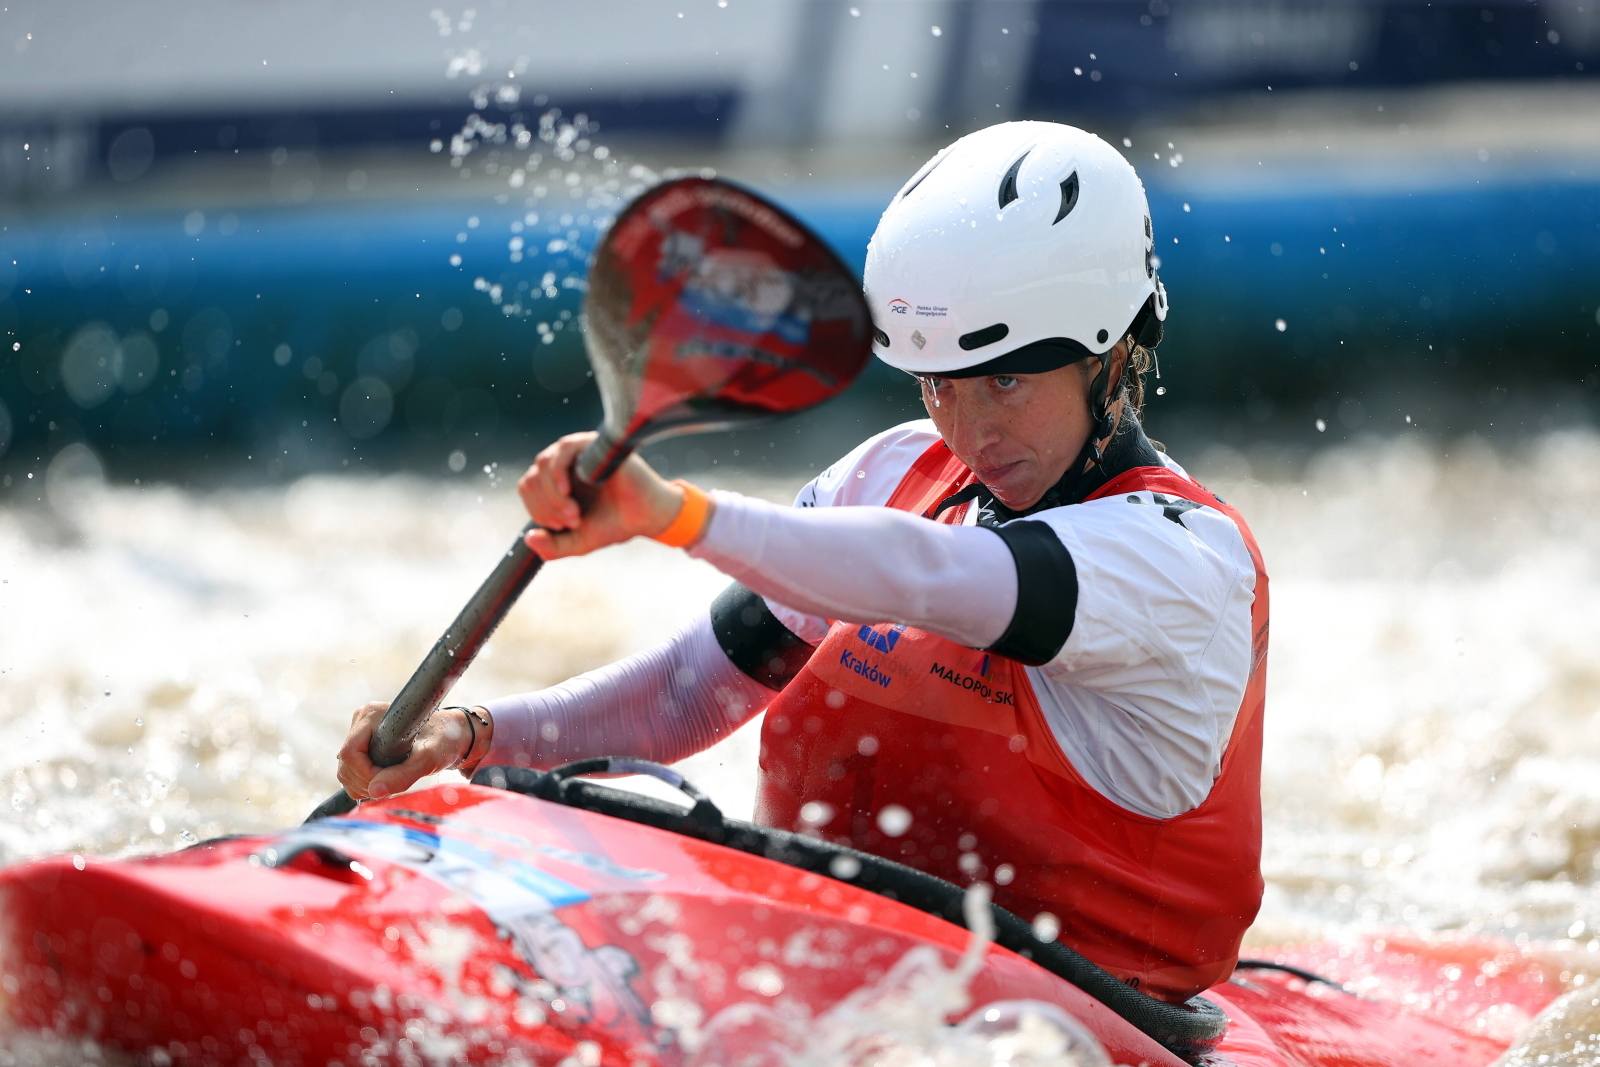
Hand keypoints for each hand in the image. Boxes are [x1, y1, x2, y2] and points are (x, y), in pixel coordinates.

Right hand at [335, 702, 489, 800]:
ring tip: (394, 780)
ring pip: (346, 772)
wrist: (453, 734)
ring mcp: (360, 733)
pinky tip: (387, 780)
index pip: (350, 753)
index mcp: (372, 715)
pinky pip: (352, 773)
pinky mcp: (363, 745)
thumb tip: (375, 791)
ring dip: (366, 785)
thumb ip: (402, 775)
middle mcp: (361, 721)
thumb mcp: (428, 759)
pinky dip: (366, 783)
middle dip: (367, 782)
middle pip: (345, 765)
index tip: (389, 780)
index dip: (366, 774)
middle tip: (395, 783)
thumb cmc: (444, 739)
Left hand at [518, 432, 687, 558]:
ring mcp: (577, 453)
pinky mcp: (592, 445)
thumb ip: (552, 547)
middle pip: (532, 478)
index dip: (538, 511)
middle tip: (573, 522)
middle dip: (546, 507)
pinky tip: (567, 492)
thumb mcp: (577, 543)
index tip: (564, 527)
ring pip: (542, 465)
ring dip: (552, 495)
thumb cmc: (614, 525)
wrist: (646, 517)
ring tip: (574, 513)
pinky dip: (556, 474)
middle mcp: (564, 464)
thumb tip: (529, 538)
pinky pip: (560, 451)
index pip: (528, 488)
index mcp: (556, 481)